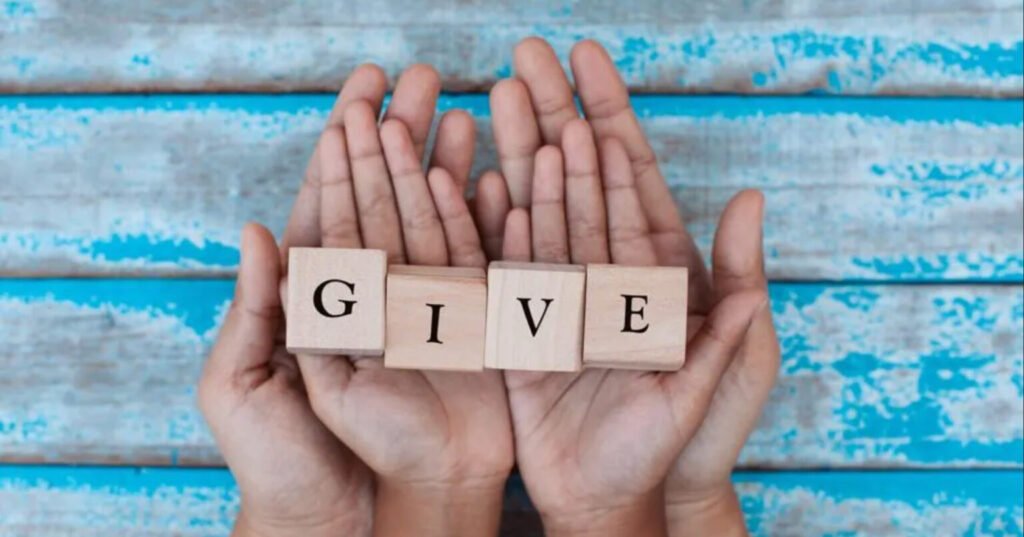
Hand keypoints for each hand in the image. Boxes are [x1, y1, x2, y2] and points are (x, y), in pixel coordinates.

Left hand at [280, 64, 513, 536]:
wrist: (373, 506)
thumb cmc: (298, 460)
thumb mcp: (252, 386)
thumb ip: (261, 309)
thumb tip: (257, 232)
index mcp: (319, 299)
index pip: (330, 210)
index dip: (343, 155)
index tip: (357, 103)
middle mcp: (373, 292)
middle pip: (385, 200)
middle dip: (400, 138)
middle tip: (418, 79)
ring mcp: (423, 304)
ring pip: (433, 221)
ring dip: (444, 165)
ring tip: (458, 110)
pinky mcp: (466, 325)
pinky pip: (475, 263)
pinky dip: (481, 220)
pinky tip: (491, 175)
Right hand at [485, 38, 780, 535]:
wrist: (617, 498)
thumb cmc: (683, 442)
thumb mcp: (723, 369)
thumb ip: (735, 292)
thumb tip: (755, 203)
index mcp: (654, 278)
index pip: (631, 188)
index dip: (609, 125)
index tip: (587, 68)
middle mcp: (603, 277)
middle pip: (576, 187)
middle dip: (550, 120)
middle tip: (524, 61)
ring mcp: (559, 300)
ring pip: (535, 216)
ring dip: (514, 158)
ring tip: (491, 103)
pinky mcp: (520, 331)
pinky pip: (501, 270)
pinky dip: (487, 226)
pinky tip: (470, 181)